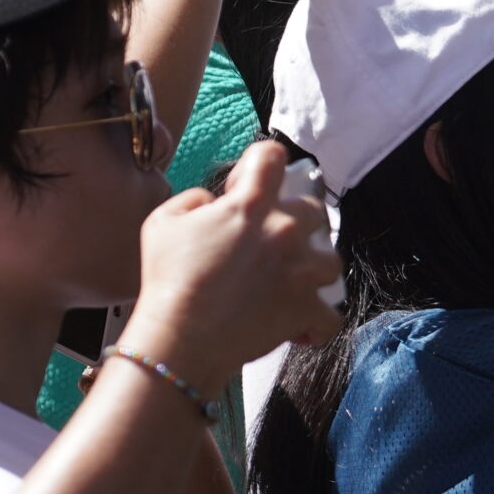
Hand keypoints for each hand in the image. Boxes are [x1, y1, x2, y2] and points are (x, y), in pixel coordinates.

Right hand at [125, 140, 343, 390]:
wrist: (180, 337)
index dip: (259, 166)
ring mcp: (300, 270)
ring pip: (331, 261)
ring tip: (291, 284)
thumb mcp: (163, 221)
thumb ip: (194, 199)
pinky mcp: (305, 309)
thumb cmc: (168, 279)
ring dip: (313, 270)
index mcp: (251, 204)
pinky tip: (300, 327)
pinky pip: (330, 317)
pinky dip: (317, 323)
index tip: (242, 189)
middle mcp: (284, 230)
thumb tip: (213, 203)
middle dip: (294, 221)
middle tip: (269, 243)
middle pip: (313, 209)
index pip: (271, 155)